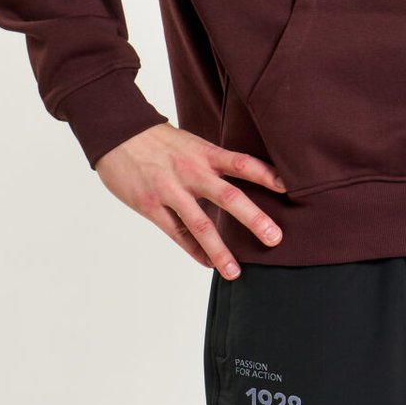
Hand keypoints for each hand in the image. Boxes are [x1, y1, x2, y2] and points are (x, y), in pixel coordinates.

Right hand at [95, 121, 284, 277]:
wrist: (115, 132)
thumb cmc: (157, 140)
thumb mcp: (191, 143)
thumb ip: (214, 163)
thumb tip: (243, 180)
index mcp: (204, 153)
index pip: (242, 163)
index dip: (267, 175)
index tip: (290, 189)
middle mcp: (191, 171)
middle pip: (228, 196)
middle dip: (253, 219)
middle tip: (275, 238)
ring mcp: (170, 190)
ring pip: (200, 224)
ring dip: (219, 250)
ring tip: (236, 272)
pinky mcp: (151, 205)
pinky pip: (176, 233)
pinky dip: (193, 250)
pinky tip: (207, 264)